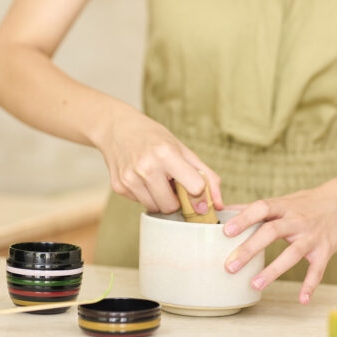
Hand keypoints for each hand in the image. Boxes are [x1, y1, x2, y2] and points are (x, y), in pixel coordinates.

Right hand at [98, 105, 222, 213]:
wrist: (117, 128)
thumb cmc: (154, 137)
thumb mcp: (182, 149)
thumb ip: (206, 175)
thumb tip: (220, 204)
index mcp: (166, 154)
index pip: (195, 188)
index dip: (198, 193)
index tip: (196, 191)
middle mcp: (146, 167)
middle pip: (172, 206)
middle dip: (176, 200)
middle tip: (173, 184)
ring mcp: (130, 178)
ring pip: (156, 208)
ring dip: (161, 200)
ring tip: (158, 180)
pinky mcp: (119, 187)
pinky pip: (141, 204)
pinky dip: (146, 196)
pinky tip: (143, 179)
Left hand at [222, 185, 336, 303]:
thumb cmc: (307, 203)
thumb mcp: (283, 201)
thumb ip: (256, 208)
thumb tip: (224, 209)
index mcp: (283, 206)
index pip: (261, 208)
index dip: (244, 218)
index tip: (225, 231)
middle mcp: (297, 220)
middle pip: (271, 232)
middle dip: (250, 249)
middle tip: (230, 266)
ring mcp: (312, 236)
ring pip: (292, 253)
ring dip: (273, 270)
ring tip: (255, 285)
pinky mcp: (325, 250)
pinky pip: (318, 269)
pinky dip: (310, 284)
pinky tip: (302, 299)